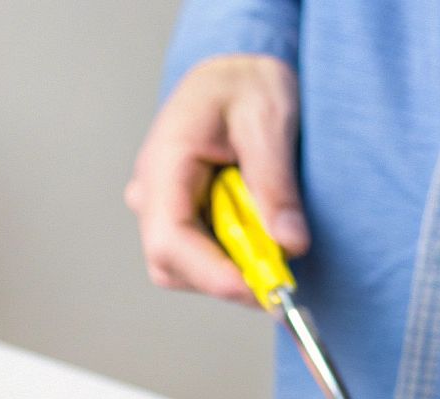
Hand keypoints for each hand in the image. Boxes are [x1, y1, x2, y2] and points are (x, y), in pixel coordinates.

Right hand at [125, 55, 306, 303]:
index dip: (211, 273)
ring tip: (270, 231)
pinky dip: (231, 257)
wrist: (233, 69)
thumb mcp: (269, 121)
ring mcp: (159, 207)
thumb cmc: (245, 83)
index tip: (256, 288)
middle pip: (173, 264)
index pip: (170, 237)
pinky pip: (197, 256)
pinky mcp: (176, 217)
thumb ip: (275, 184)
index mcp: (164, 161)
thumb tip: (289, 243)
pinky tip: (256, 229)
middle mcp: (150, 191)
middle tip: (281, 271)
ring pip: (185, 268)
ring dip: (231, 266)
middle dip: (228, 276)